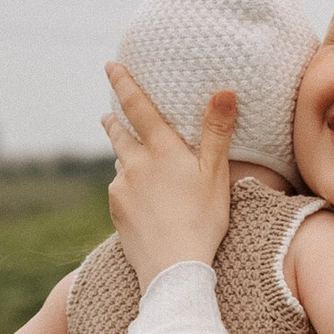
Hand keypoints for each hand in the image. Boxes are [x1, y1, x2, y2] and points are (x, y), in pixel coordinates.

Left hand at [103, 66, 233, 286]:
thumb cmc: (202, 219)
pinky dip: (126, 187)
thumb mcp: (215, 174)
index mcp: (161, 149)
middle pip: (119, 133)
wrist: (172, 267)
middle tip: (108, 114)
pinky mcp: (116, 210)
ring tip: (129, 159)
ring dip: (123, 157)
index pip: (137, 107)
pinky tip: (139, 199)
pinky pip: (119, 190)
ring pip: (121, 164)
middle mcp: (135, 163)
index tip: (110, 65)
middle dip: (114, 121)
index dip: (123, 83)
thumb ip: (217, 131)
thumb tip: (224, 89)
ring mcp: (121, 187)